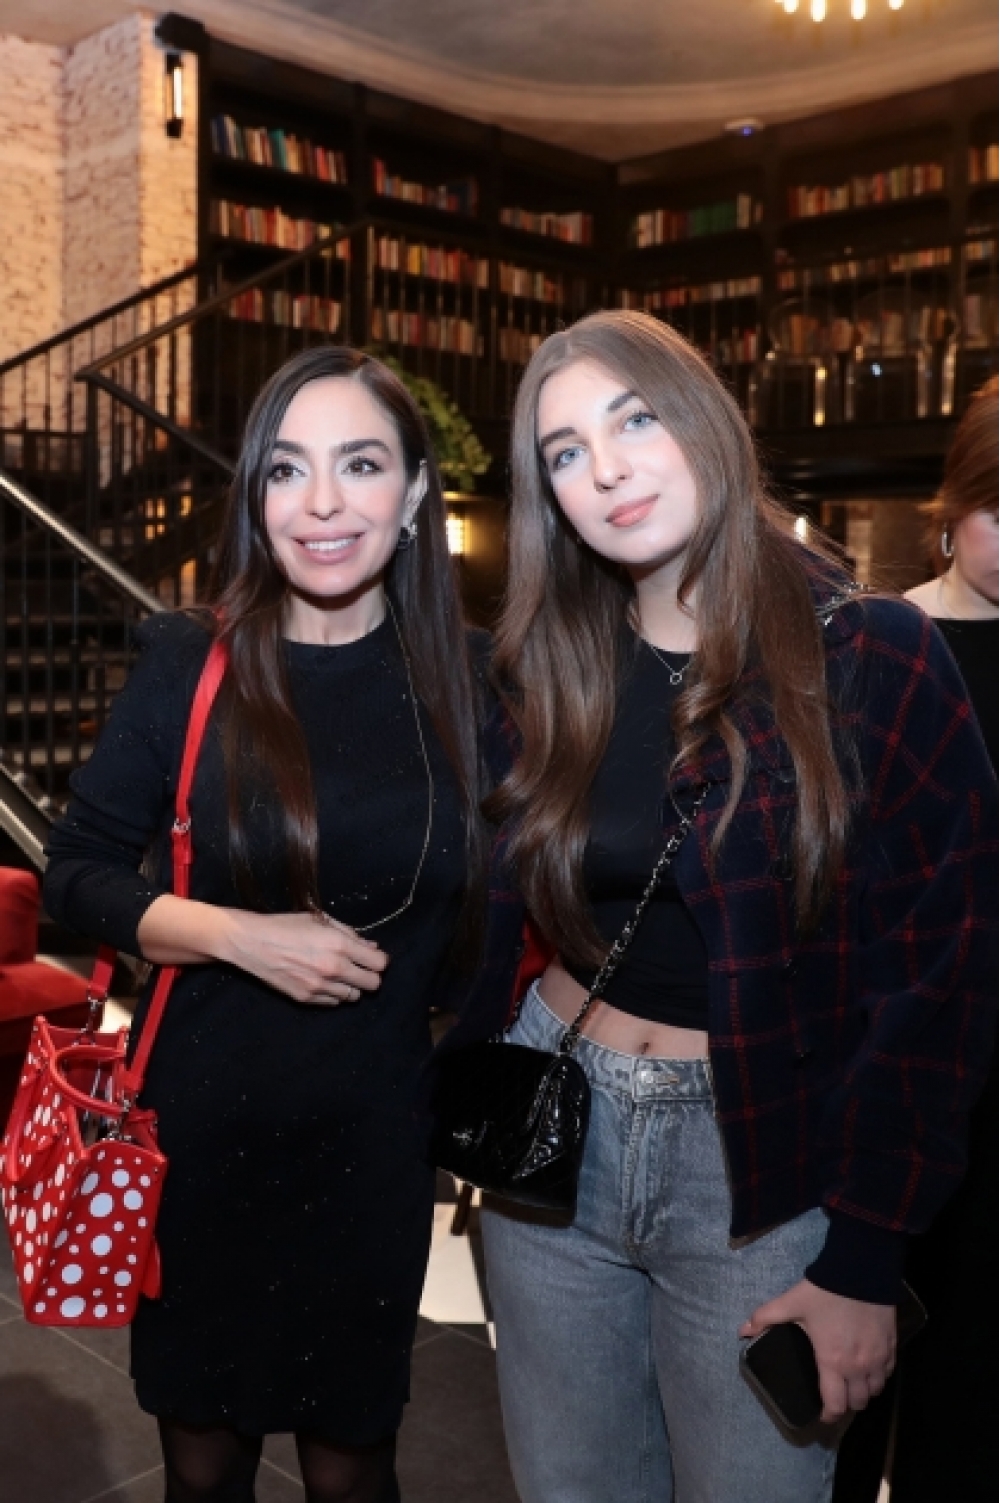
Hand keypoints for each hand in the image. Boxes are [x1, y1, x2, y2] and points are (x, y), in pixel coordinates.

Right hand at [221, 909, 388, 1006]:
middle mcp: (333, 968)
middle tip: (360, 969)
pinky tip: (323, 981)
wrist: (252, 943)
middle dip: (370, 976)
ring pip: (354, 996)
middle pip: (373, 984)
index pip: (379, 964)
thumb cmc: (285, 926)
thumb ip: (349, 933)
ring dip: (351, 986)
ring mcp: (319, 986)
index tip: (372, 958)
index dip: (379, 961)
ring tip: (338, 975)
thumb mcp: (320, 920)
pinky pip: (333, 1003)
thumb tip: (371, 947)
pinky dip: (334, 994)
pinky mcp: (306, 998)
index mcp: (339, 944)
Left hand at [740, 1279, 896, 1423]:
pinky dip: (879, 1375)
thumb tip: (742, 1330)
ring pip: (875, 1390)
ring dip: (864, 1391)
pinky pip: (888, 1372)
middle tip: (836, 1394)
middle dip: (846, 1404)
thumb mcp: (792, 1303)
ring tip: (853, 1382)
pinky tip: (870, 1366)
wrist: (861, 1270)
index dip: (828, 1416)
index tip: (822, 1415)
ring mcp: (879, 1358)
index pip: (835, 1405)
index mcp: (832, 1362)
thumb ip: (766, 1317)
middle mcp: (858, 1368)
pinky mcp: (892, 1346)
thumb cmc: (825, 1291)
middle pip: (858, 1403)